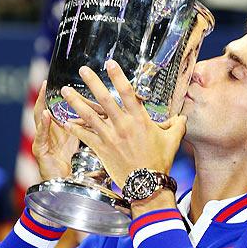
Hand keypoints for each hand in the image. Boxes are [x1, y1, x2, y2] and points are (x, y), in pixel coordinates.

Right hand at [31, 81, 79, 180]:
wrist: (64, 184)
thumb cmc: (72, 162)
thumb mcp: (80, 140)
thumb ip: (85, 126)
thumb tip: (101, 111)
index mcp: (56, 129)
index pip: (54, 108)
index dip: (54, 95)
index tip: (56, 81)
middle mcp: (46, 133)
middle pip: (43, 110)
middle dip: (43, 96)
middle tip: (45, 82)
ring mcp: (41, 141)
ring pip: (39, 120)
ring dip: (41, 106)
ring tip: (43, 92)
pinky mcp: (39, 151)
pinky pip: (40, 136)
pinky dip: (43, 125)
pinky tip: (46, 115)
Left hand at [60, 60, 186, 188]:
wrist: (146, 184)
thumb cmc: (160, 161)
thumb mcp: (172, 140)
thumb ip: (176, 125)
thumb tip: (182, 117)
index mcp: (139, 120)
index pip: (128, 92)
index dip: (118, 76)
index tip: (110, 63)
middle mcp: (123, 125)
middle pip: (105, 99)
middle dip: (92, 82)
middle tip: (83, 70)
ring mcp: (110, 137)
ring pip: (89, 115)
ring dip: (76, 101)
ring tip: (64, 90)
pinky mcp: (102, 149)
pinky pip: (85, 136)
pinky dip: (74, 127)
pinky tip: (64, 120)